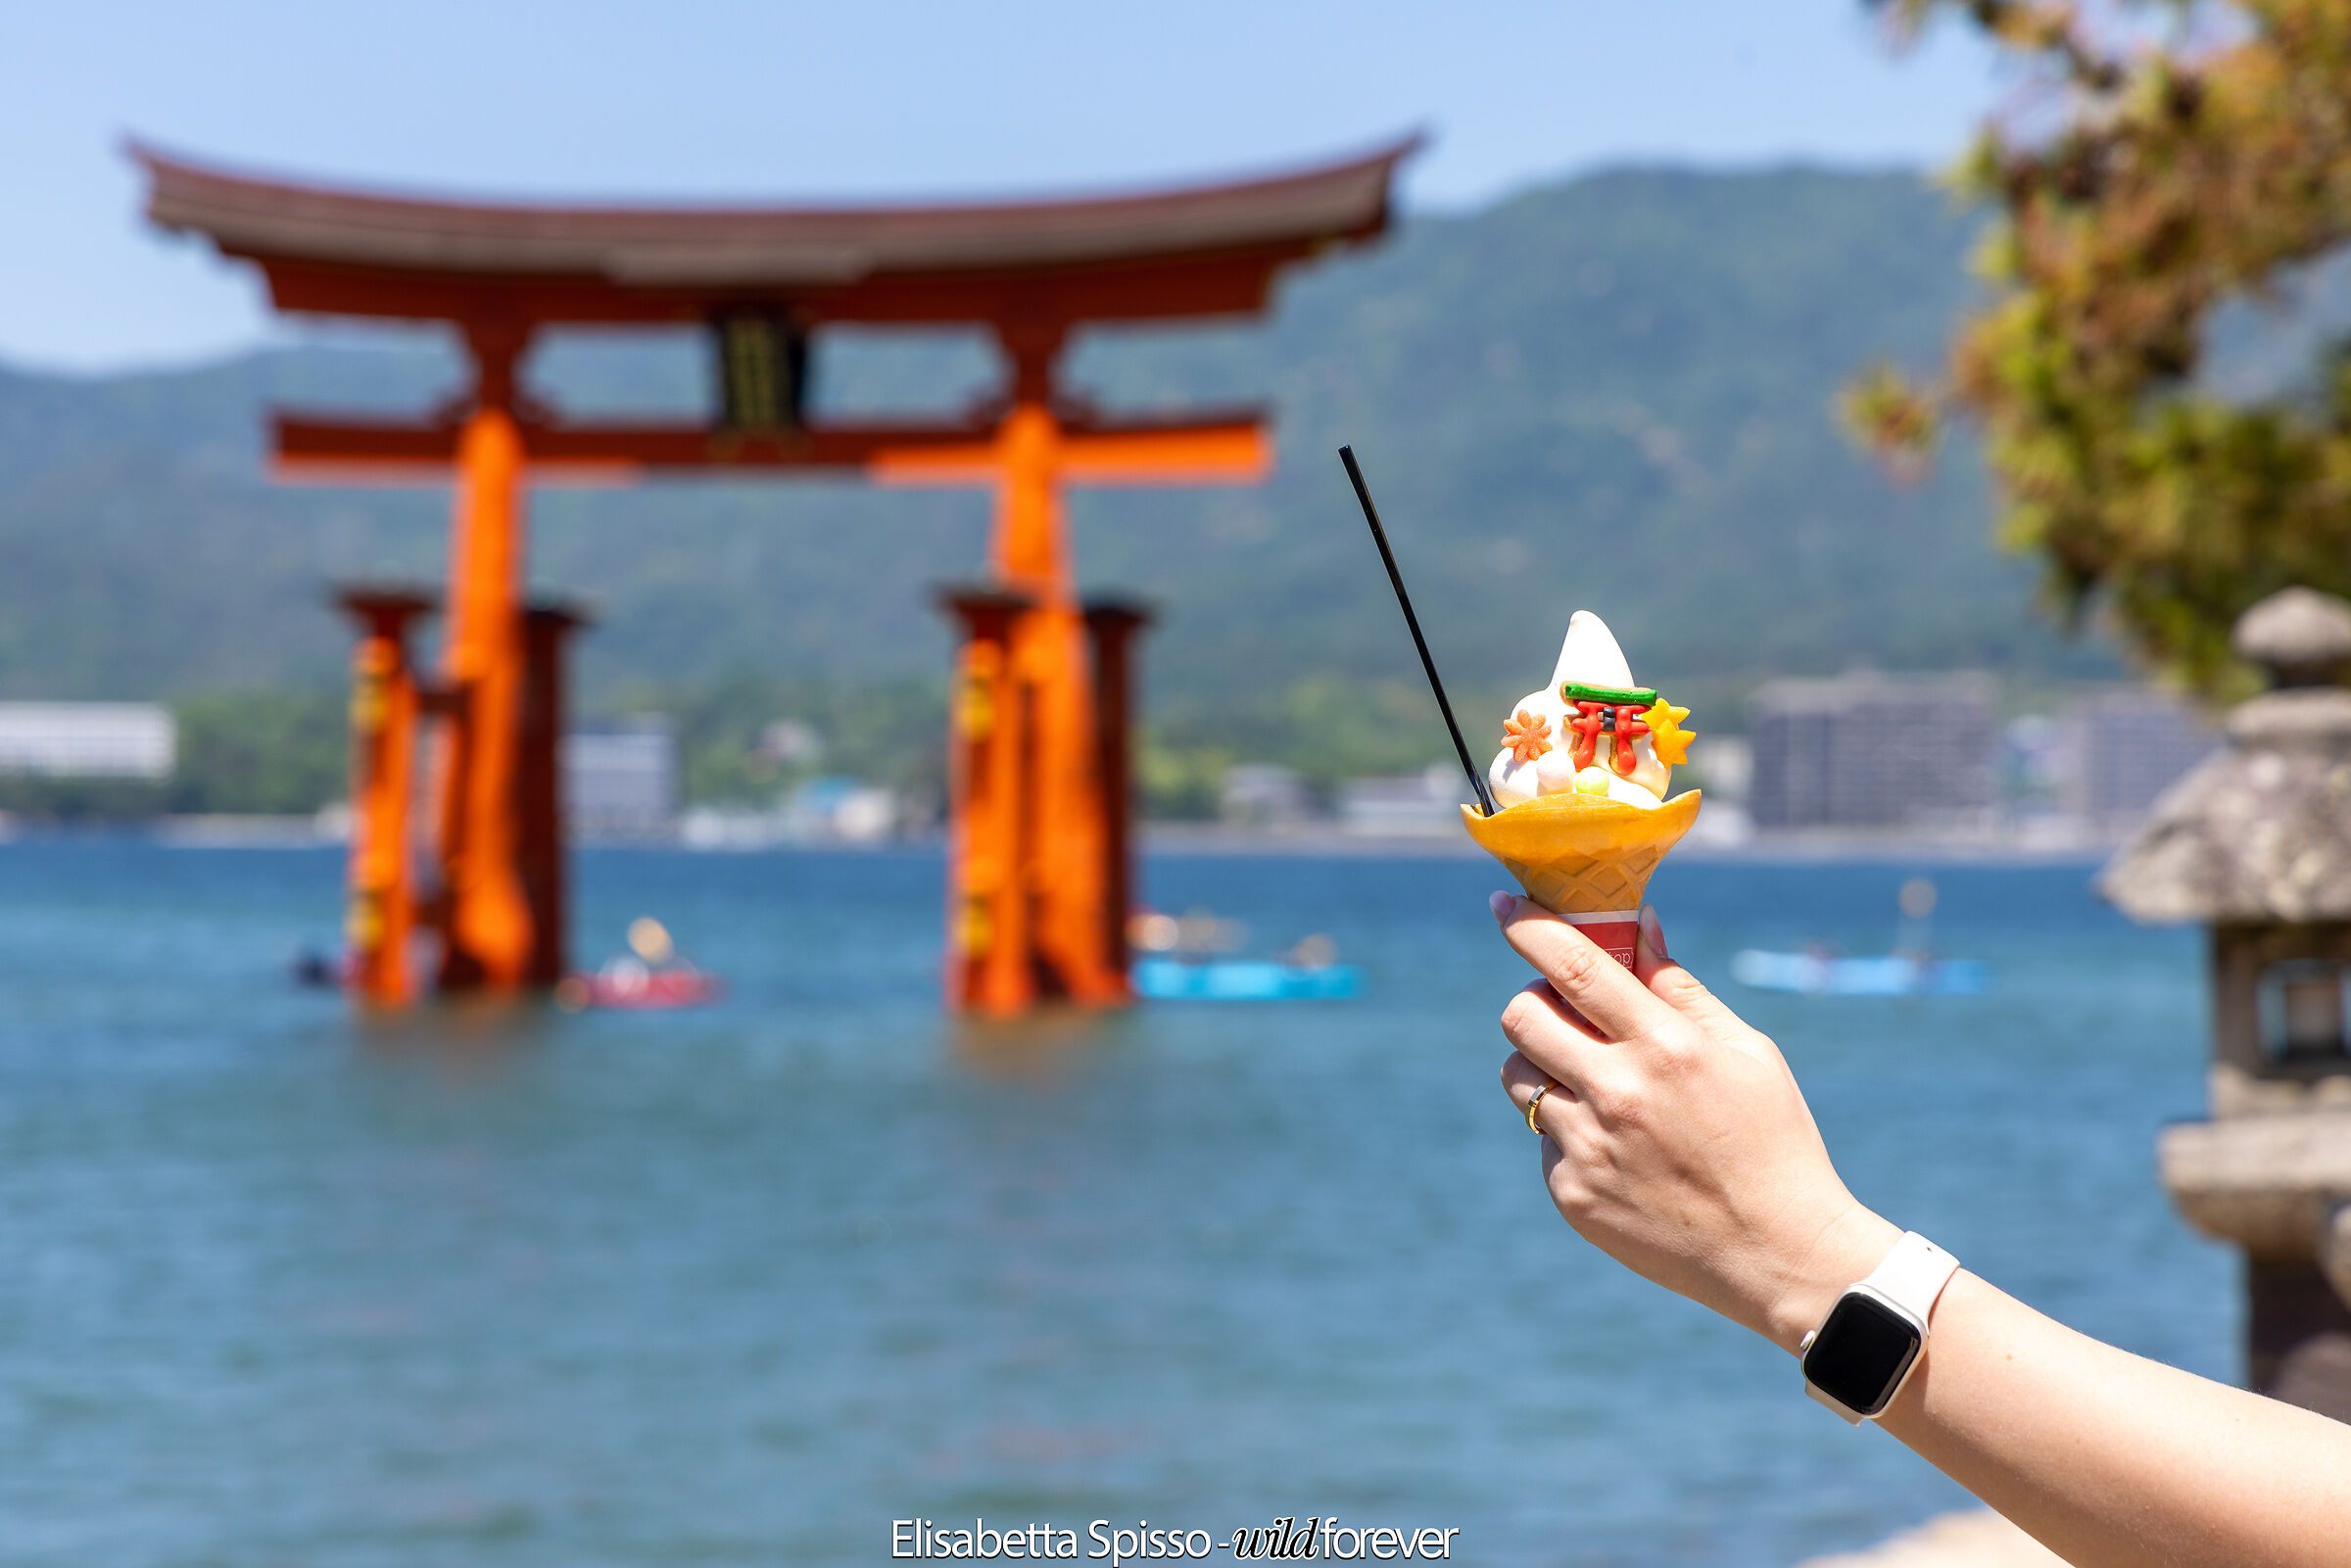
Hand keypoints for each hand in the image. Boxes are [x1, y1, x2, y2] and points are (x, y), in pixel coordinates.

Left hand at [1492, 895, 1899, 1350]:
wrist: (1779, 1255)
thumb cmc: (1773, 1142)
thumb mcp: (1746, 1053)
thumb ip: (1680, 989)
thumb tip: (1638, 924)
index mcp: (1665, 1046)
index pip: (1573, 966)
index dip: (1528, 926)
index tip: (1504, 904)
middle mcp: (1617, 1093)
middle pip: (1521, 1015)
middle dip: (1534, 1000)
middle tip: (1568, 1013)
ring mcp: (1588, 1147)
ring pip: (1517, 1078)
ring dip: (1544, 1067)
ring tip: (1599, 1086)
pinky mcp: (1571, 1194)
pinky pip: (1543, 1138)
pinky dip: (1570, 1132)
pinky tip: (1623, 1153)